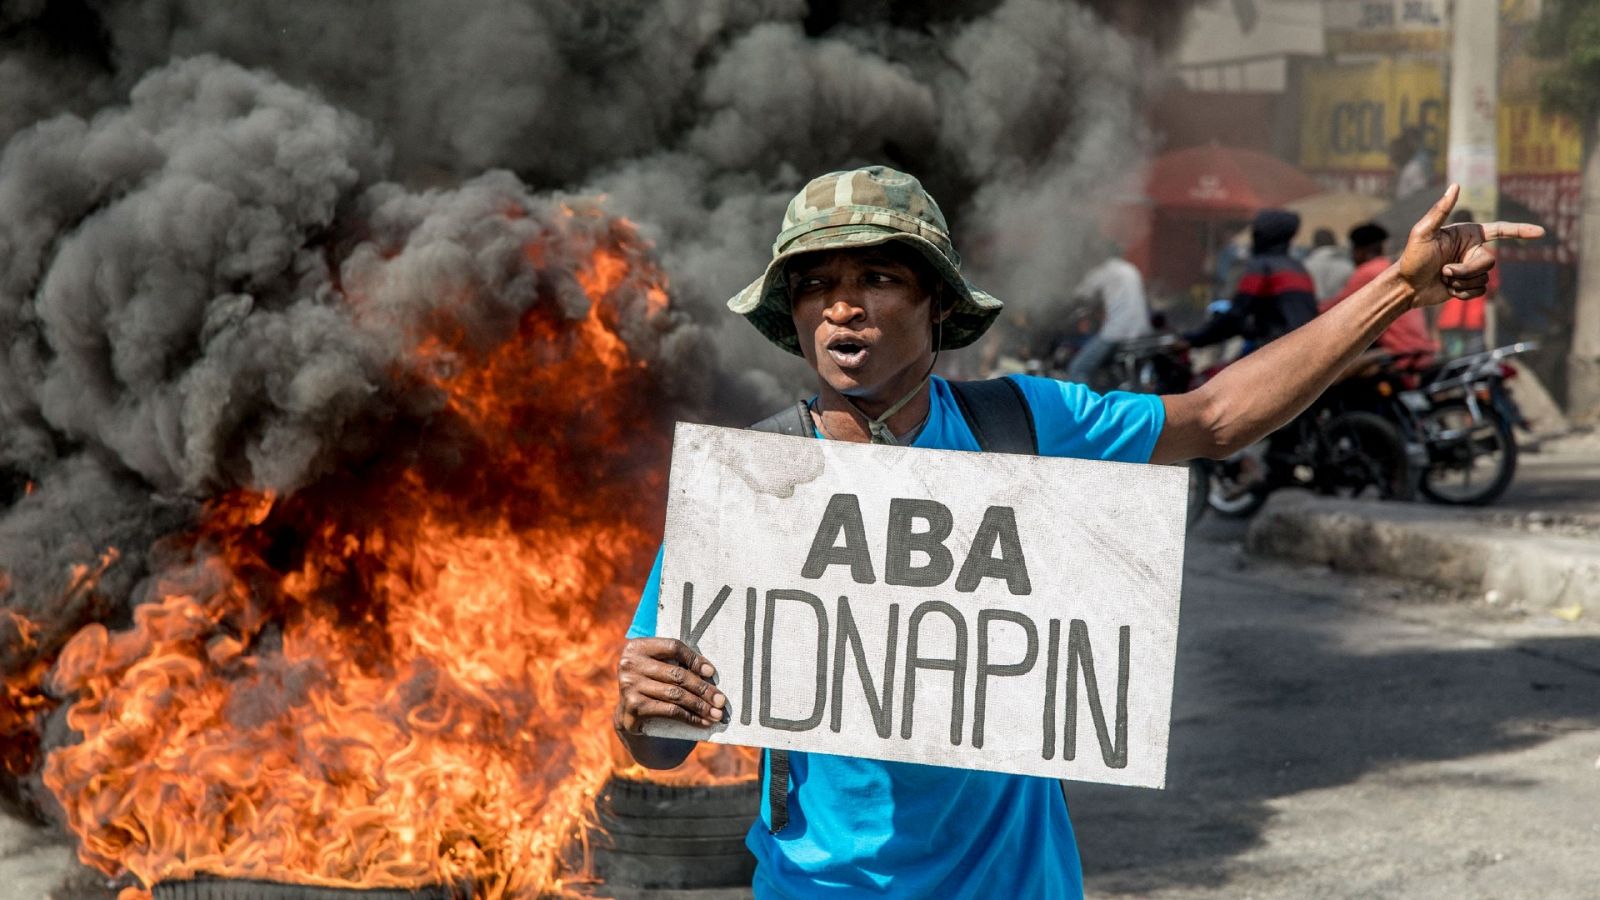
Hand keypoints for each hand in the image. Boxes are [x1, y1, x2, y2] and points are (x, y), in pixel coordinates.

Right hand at [614, 637, 727, 733]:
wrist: (629, 711)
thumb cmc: (651, 683)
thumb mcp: (659, 666)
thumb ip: (677, 663)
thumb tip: (709, 674)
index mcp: (637, 647)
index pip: (673, 647)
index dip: (694, 659)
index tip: (711, 673)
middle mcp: (630, 664)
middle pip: (677, 674)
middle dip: (703, 688)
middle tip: (721, 700)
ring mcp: (629, 686)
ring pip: (676, 694)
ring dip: (700, 705)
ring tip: (716, 713)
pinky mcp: (634, 707)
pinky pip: (670, 710)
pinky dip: (690, 717)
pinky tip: (703, 722)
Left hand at [1398, 184, 1543, 309]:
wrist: (1404, 286)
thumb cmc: (1412, 258)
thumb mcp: (1423, 233)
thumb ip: (1440, 210)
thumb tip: (1456, 185)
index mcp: (1468, 234)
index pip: (1500, 229)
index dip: (1520, 231)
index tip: (1540, 232)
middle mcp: (1472, 250)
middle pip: (1489, 262)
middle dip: (1467, 270)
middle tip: (1444, 271)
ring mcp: (1471, 268)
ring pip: (1484, 279)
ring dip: (1461, 282)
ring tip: (1443, 278)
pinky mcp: (1468, 286)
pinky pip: (1479, 292)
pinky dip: (1463, 294)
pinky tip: (1448, 290)